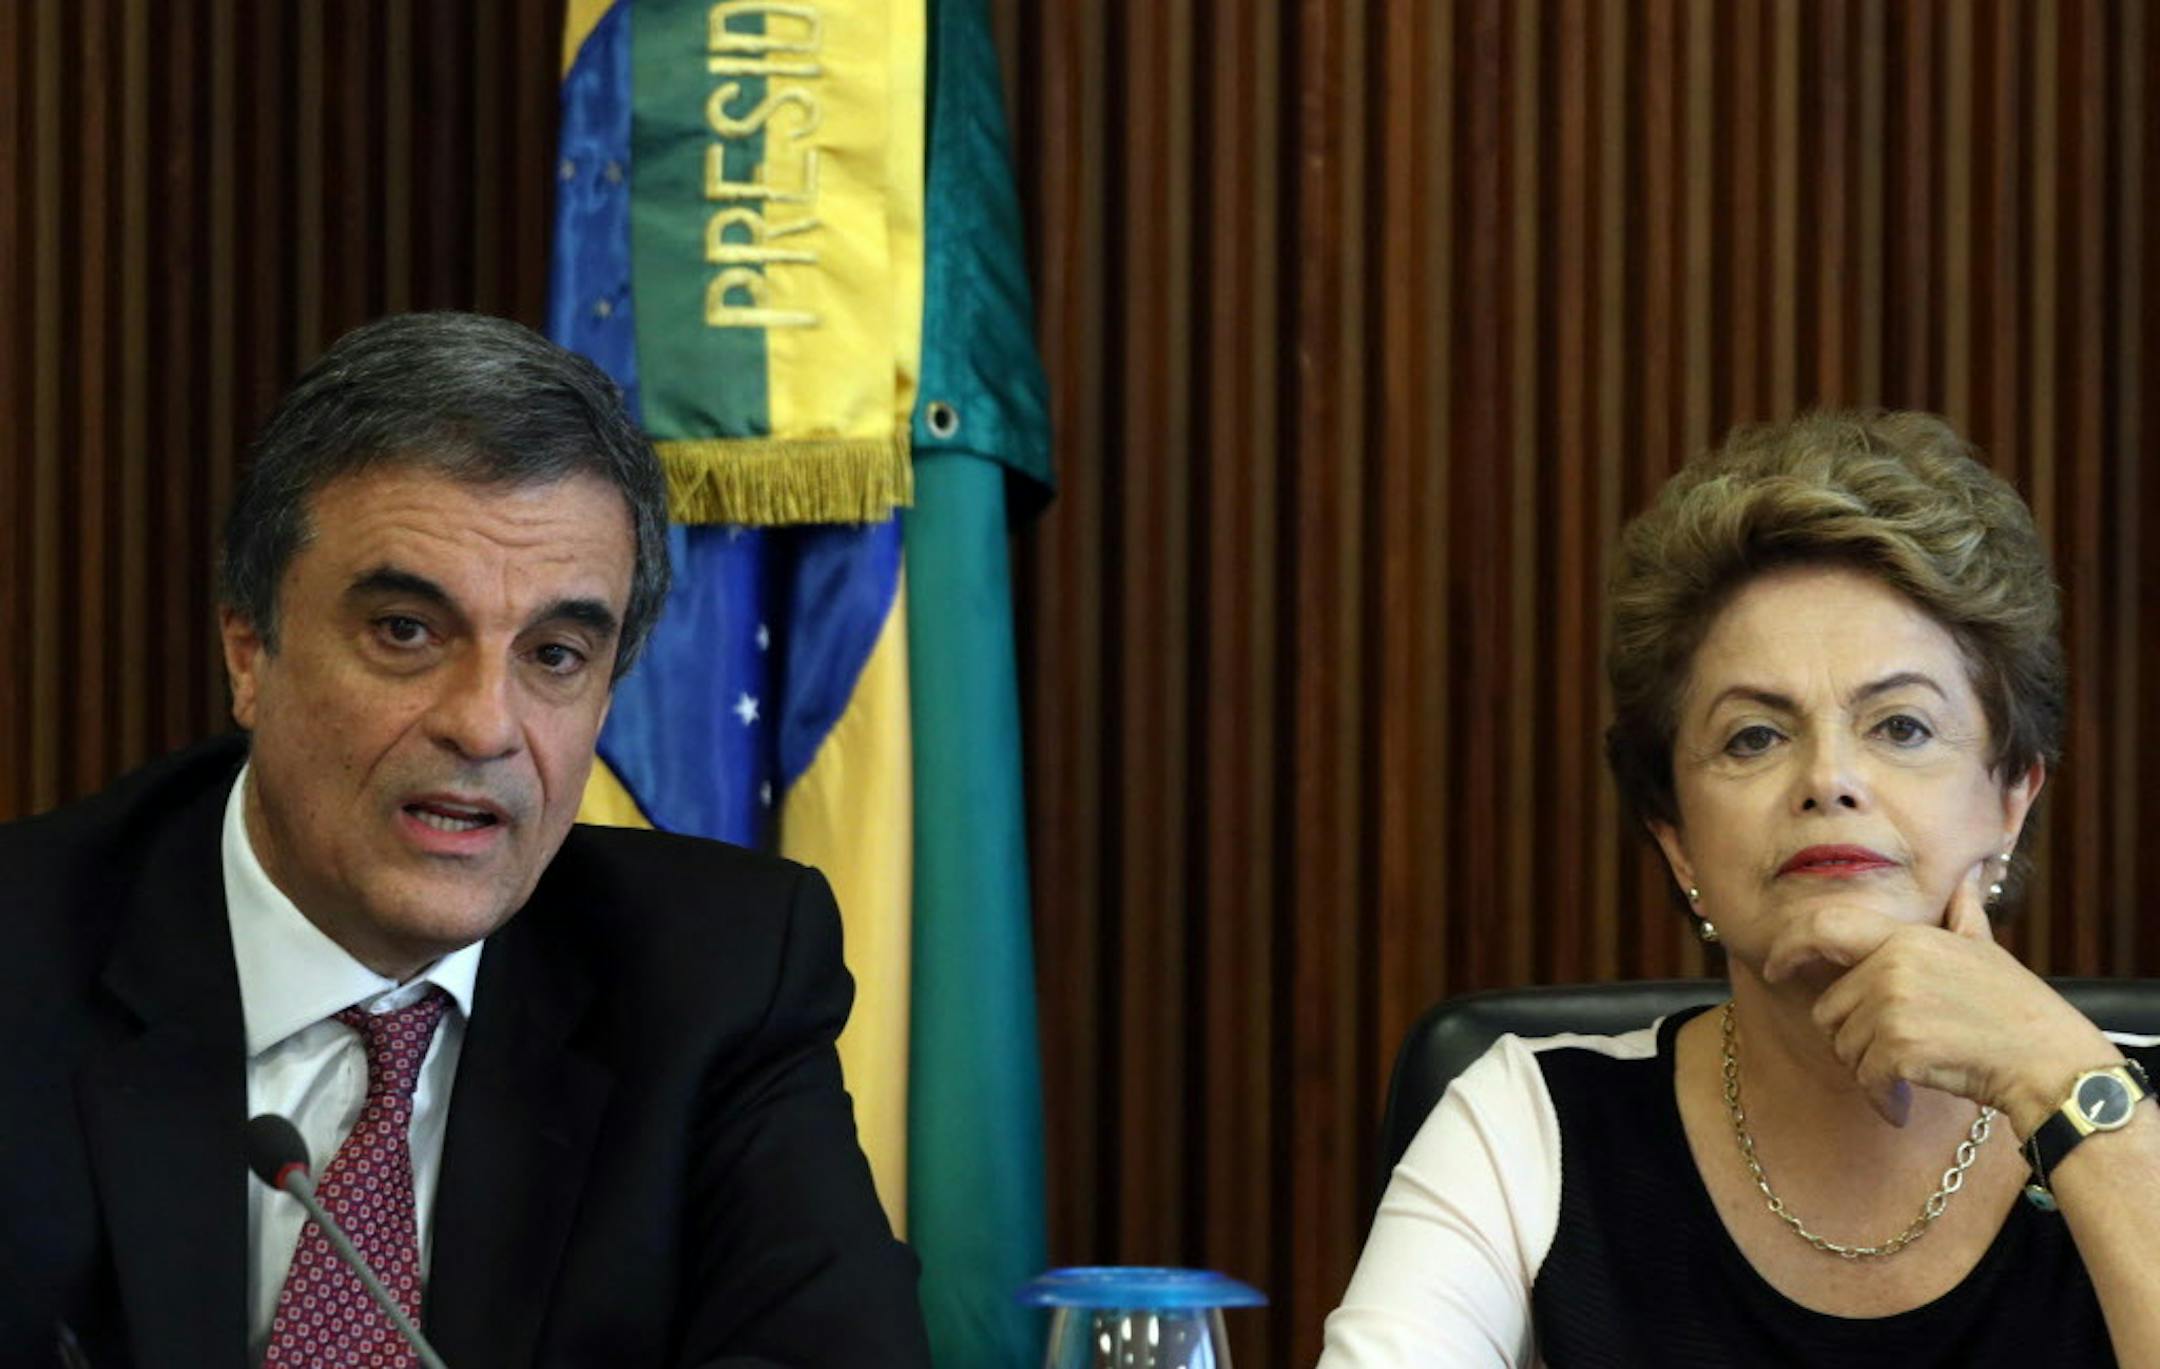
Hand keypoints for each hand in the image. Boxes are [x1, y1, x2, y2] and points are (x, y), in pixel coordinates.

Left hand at [1760, 863, 2114, 1132]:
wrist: (2048, 1061)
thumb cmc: (2016, 1010)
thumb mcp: (1986, 949)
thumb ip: (1963, 914)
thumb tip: (1970, 877)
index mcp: (1907, 938)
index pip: (1824, 927)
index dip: (1789, 947)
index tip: (1774, 965)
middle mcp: (1892, 966)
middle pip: (1830, 1009)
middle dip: (1853, 1037)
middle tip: (1898, 1050)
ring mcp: (1893, 1006)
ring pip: (1844, 1047)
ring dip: (1871, 1068)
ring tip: (1916, 1069)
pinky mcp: (1898, 1047)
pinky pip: (1865, 1079)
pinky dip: (1881, 1097)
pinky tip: (1904, 1102)